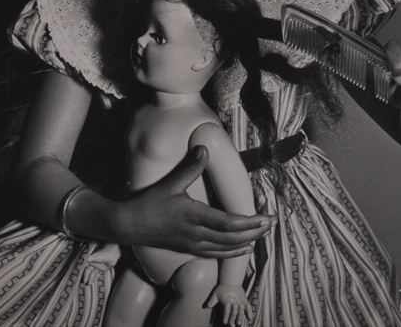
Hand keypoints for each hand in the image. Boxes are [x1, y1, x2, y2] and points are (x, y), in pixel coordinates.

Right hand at [116, 145, 273, 256]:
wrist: (128, 226)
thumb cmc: (148, 203)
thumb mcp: (170, 183)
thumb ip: (189, 167)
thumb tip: (204, 148)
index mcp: (195, 217)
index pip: (230, 224)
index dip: (251, 222)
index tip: (267, 217)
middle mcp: (196, 234)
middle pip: (233, 238)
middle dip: (255, 232)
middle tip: (272, 225)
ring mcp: (192, 244)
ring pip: (226, 248)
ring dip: (246, 242)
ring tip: (262, 236)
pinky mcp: (187, 248)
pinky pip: (215, 254)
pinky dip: (232, 252)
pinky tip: (241, 249)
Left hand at [205, 283, 252, 325]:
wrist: (231, 279)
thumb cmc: (222, 287)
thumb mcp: (215, 294)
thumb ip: (212, 301)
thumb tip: (206, 306)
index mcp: (227, 300)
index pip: (226, 310)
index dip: (226, 316)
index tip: (225, 322)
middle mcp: (234, 301)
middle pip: (234, 311)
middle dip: (233, 319)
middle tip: (232, 325)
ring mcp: (240, 300)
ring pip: (241, 310)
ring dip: (240, 317)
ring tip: (239, 323)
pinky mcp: (244, 300)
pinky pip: (248, 306)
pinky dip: (249, 312)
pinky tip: (249, 318)